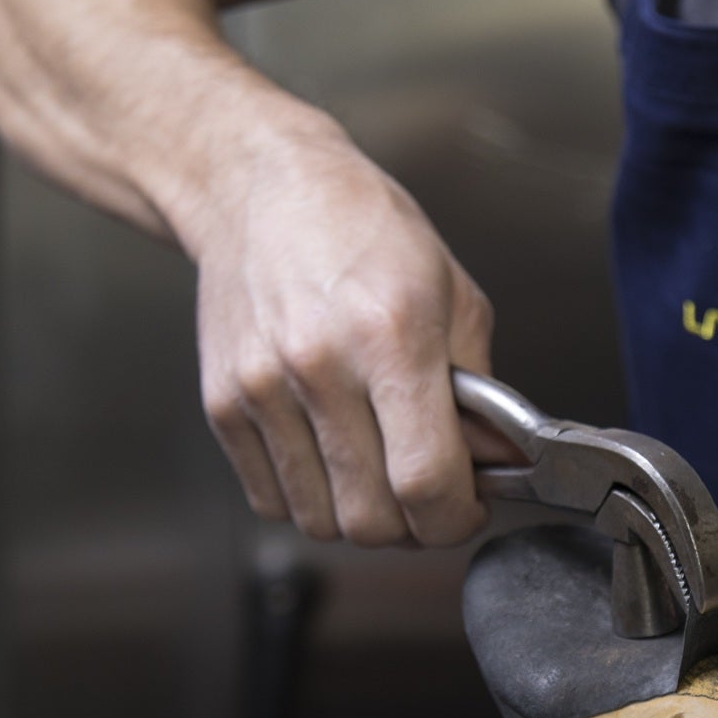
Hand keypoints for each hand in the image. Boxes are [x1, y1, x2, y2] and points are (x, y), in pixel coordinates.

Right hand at [189, 117, 496, 546]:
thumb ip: (479, 392)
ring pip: (320, 523)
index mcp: (392, 336)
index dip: (455, 519)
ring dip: (358, 516)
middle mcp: (320, 367)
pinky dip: (309, 499)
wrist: (260, 191)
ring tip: (376, 471)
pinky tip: (330, 457)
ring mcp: (262, 390)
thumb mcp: (452, 294)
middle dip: (412, 526)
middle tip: (426, 493)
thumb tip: (495, 466)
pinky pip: (271, 501)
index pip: (425, 482)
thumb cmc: (363, 232)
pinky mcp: (222, 404)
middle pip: (371, 519)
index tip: (466, 508)